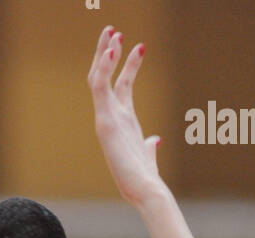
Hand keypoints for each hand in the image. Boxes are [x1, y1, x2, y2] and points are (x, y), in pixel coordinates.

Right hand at [87, 27, 163, 205]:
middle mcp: (111, 117)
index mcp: (123, 121)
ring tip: (113, 33)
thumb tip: (155, 140)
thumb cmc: (145, 177)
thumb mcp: (148, 154)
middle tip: (114, 31)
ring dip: (104, 54)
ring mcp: (106, 119)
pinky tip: (110, 51)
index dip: (130, 64)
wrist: (143, 189)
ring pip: (99, 79)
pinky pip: (100, 88)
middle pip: (105, 78)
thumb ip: (150, 145)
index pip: (123, 85)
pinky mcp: (105, 122)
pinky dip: (103, 68)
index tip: (140, 46)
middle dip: (108, 53)